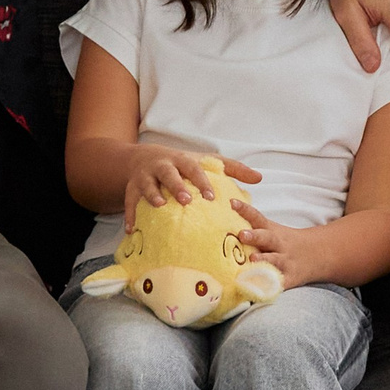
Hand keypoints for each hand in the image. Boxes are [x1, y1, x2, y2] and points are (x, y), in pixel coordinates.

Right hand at [125, 146, 261, 224]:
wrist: (142, 158)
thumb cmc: (182, 164)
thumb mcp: (205, 162)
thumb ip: (232, 170)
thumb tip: (260, 178)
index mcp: (182, 160)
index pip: (193, 168)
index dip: (202, 181)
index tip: (212, 196)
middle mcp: (162, 166)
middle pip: (169, 173)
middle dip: (177, 185)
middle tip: (186, 200)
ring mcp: (144, 176)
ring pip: (147, 185)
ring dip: (152, 196)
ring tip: (159, 207)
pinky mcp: (131, 188)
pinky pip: (129, 202)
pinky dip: (130, 215)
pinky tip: (132, 230)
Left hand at [232, 203, 323, 286]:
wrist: (316, 255)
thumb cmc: (282, 243)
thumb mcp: (272, 231)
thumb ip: (252, 226)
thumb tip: (222, 215)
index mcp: (271, 231)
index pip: (257, 217)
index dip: (245, 209)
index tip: (231, 203)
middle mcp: (278, 244)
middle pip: (267, 238)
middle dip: (254, 236)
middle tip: (241, 234)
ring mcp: (285, 261)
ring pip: (274, 260)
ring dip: (264, 259)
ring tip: (252, 259)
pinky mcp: (289, 278)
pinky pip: (279, 282)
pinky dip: (271, 284)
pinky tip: (260, 287)